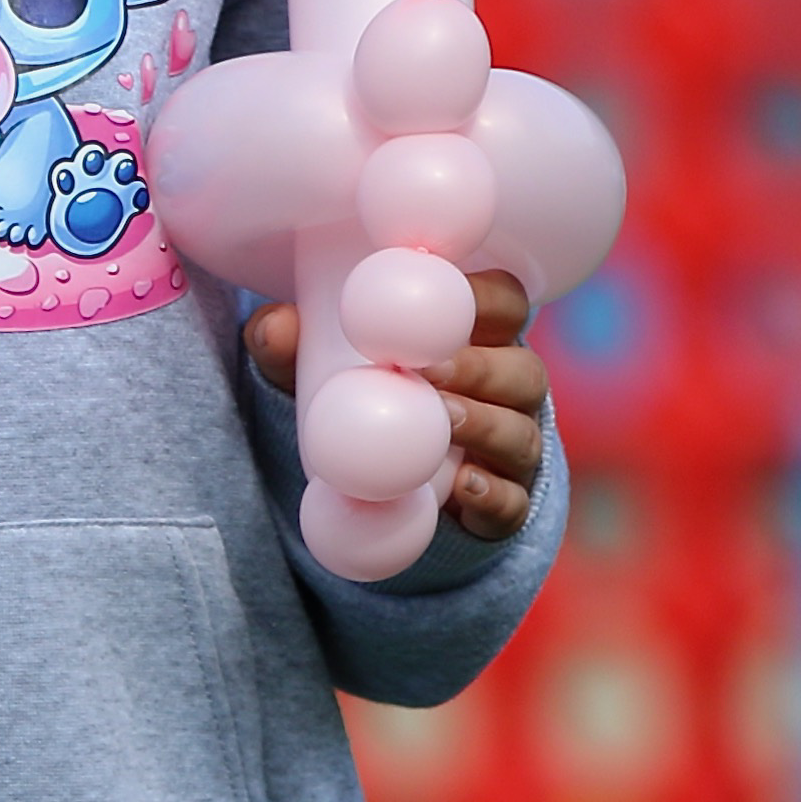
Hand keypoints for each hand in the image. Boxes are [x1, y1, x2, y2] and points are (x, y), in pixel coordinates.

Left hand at [246, 270, 549, 543]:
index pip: (505, 304)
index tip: (448, 298)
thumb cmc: (359, 401)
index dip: (489, 297)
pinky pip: (514, 502)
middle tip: (434, 370)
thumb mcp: (320, 371)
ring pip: (522, 433)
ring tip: (444, 421)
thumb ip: (294, 346)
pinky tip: (465, 488)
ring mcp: (514, 448)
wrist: (374, 492)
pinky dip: (494, 495)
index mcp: (477, 341)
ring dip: (487, 425)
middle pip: (524, 369)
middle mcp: (508, 391)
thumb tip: (276, 324)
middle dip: (484, 366)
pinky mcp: (507, 504)